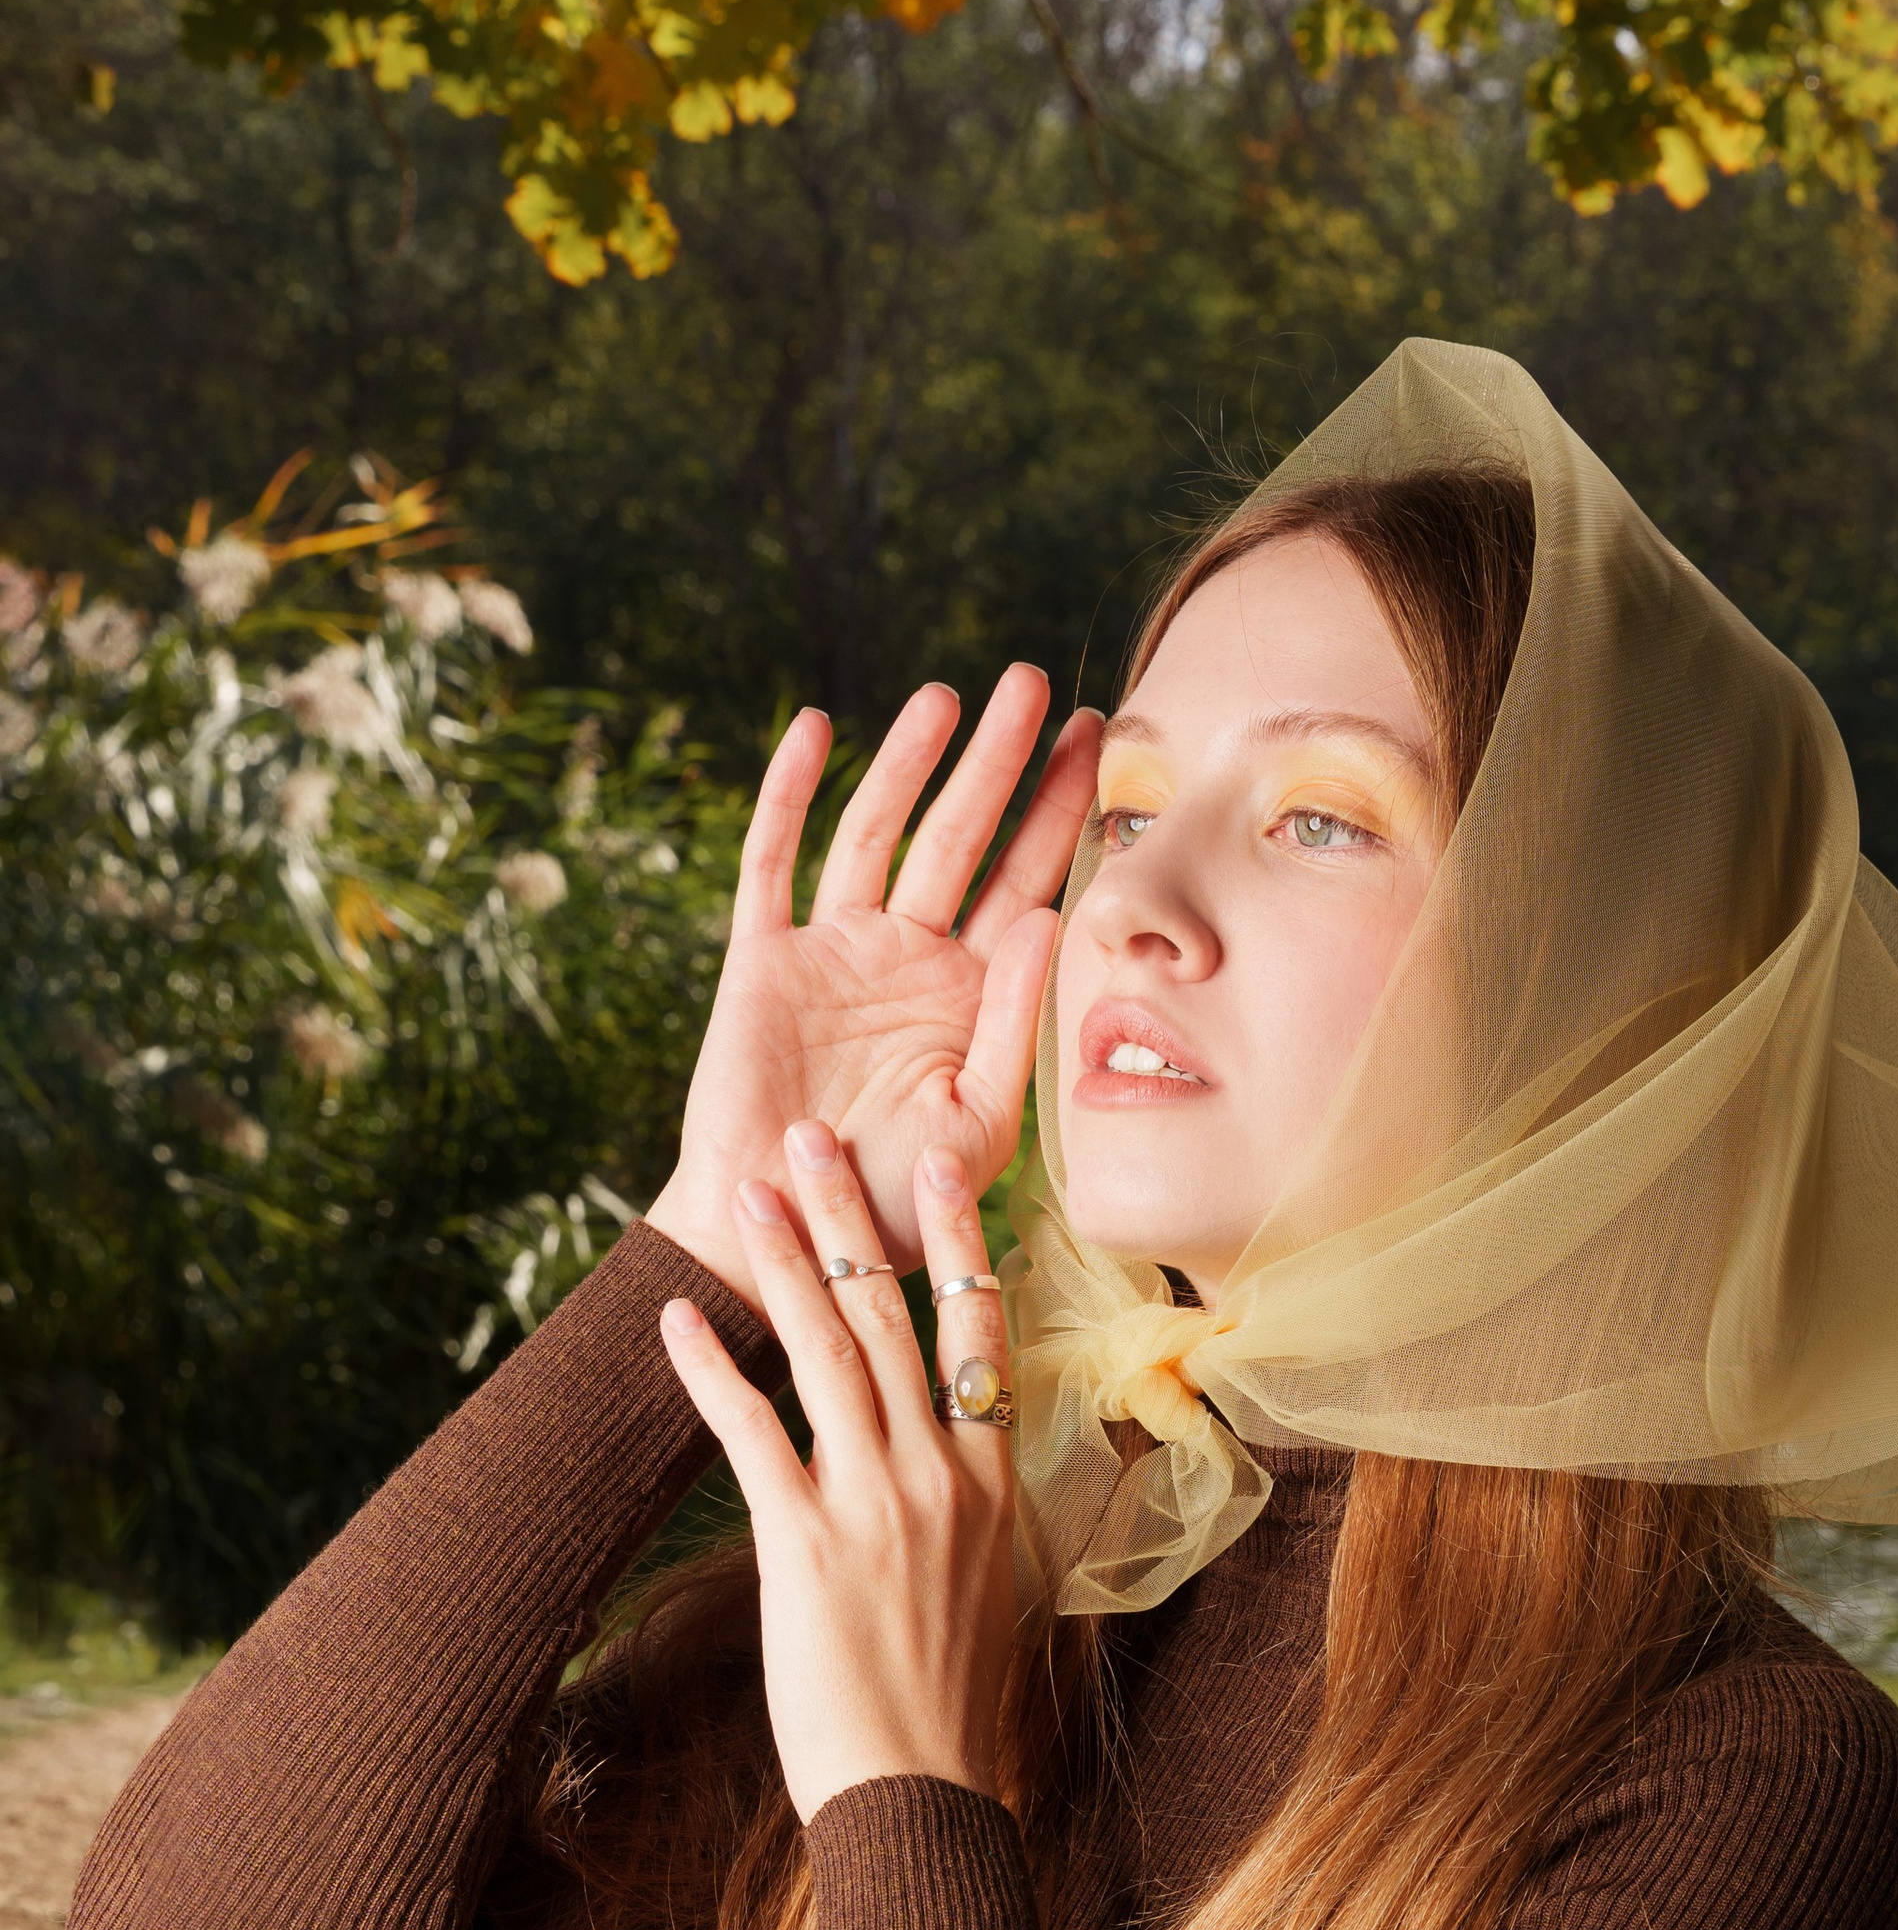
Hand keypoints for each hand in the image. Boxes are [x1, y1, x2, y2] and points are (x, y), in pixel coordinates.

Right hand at [647, 669, 1099, 1309]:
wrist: (796, 1245)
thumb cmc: (899, 1207)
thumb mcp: (982, 1125)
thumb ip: (1014, 1026)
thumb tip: (1046, 921)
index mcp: (969, 994)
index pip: (1028, 881)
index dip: (1061, 811)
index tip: (1102, 739)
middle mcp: (907, 959)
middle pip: (962, 837)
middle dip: (999, 762)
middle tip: (1036, 684)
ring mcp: (834, 953)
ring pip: (878, 831)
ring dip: (910, 763)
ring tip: (948, 695)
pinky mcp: (763, 962)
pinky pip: (775, 864)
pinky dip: (791, 795)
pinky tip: (817, 728)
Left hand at [657, 1084, 1027, 1819]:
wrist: (924, 1791)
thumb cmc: (953, 1710)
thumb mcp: (992, 1593)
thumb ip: (970, 1517)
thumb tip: (951, 1472)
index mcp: (997, 1486)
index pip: (981, 1337)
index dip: (959, 1245)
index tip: (942, 1168)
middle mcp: (944, 1478)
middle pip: (894, 1317)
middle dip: (851, 1217)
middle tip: (815, 1135)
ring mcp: (877, 1505)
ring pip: (828, 1351)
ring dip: (783, 1259)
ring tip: (747, 1186)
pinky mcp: (805, 1543)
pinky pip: (753, 1431)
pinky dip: (711, 1367)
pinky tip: (675, 1316)